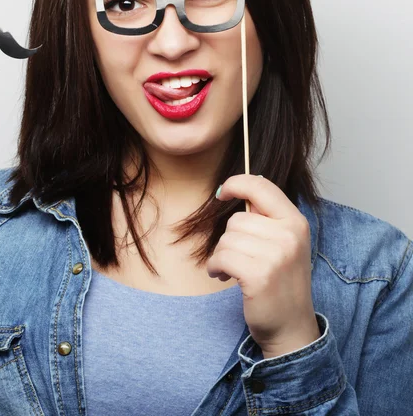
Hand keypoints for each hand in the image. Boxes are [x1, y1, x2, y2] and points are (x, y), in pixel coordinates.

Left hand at [206, 175, 320, 358]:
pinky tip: (224, 276)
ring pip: (227, 239)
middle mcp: (289, 235)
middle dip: (230, 239)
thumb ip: (266, 218)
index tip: (222, 192)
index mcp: (296, 222)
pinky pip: (221, 257)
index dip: (237, 183)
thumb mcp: (284, 243)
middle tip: (240, 258)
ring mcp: (276, 255)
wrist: (291, 327)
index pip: (262, 186)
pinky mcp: (260, 274)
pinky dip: (216, 267)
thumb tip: (236, 188)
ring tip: (234, 270)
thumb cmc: (281, 283)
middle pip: (237, 219)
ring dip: (222, 255)